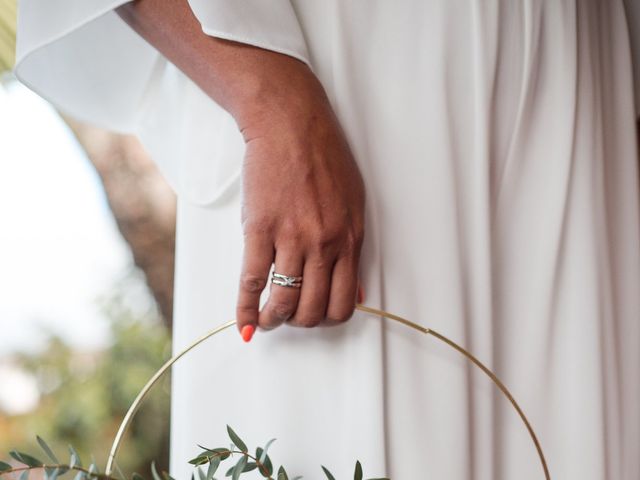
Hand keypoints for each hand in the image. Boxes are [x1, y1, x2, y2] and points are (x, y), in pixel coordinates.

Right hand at [116, 0, 363, 336]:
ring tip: (266, 321)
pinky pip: (251, 283)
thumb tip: (355, 289)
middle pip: (314, 310)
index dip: (328, 319)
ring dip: (273, 321)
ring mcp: (292, 239)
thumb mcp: (353, 203)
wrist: (291, 125)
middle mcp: (325, 245)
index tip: (316, 317)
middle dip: (300, 324)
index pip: (345, 301)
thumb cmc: (324, 158)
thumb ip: (352, 248)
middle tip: (289, 318)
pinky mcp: (260, 229)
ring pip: (284, 303)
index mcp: (350, 239)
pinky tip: (243, 322)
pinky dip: (244, 310)